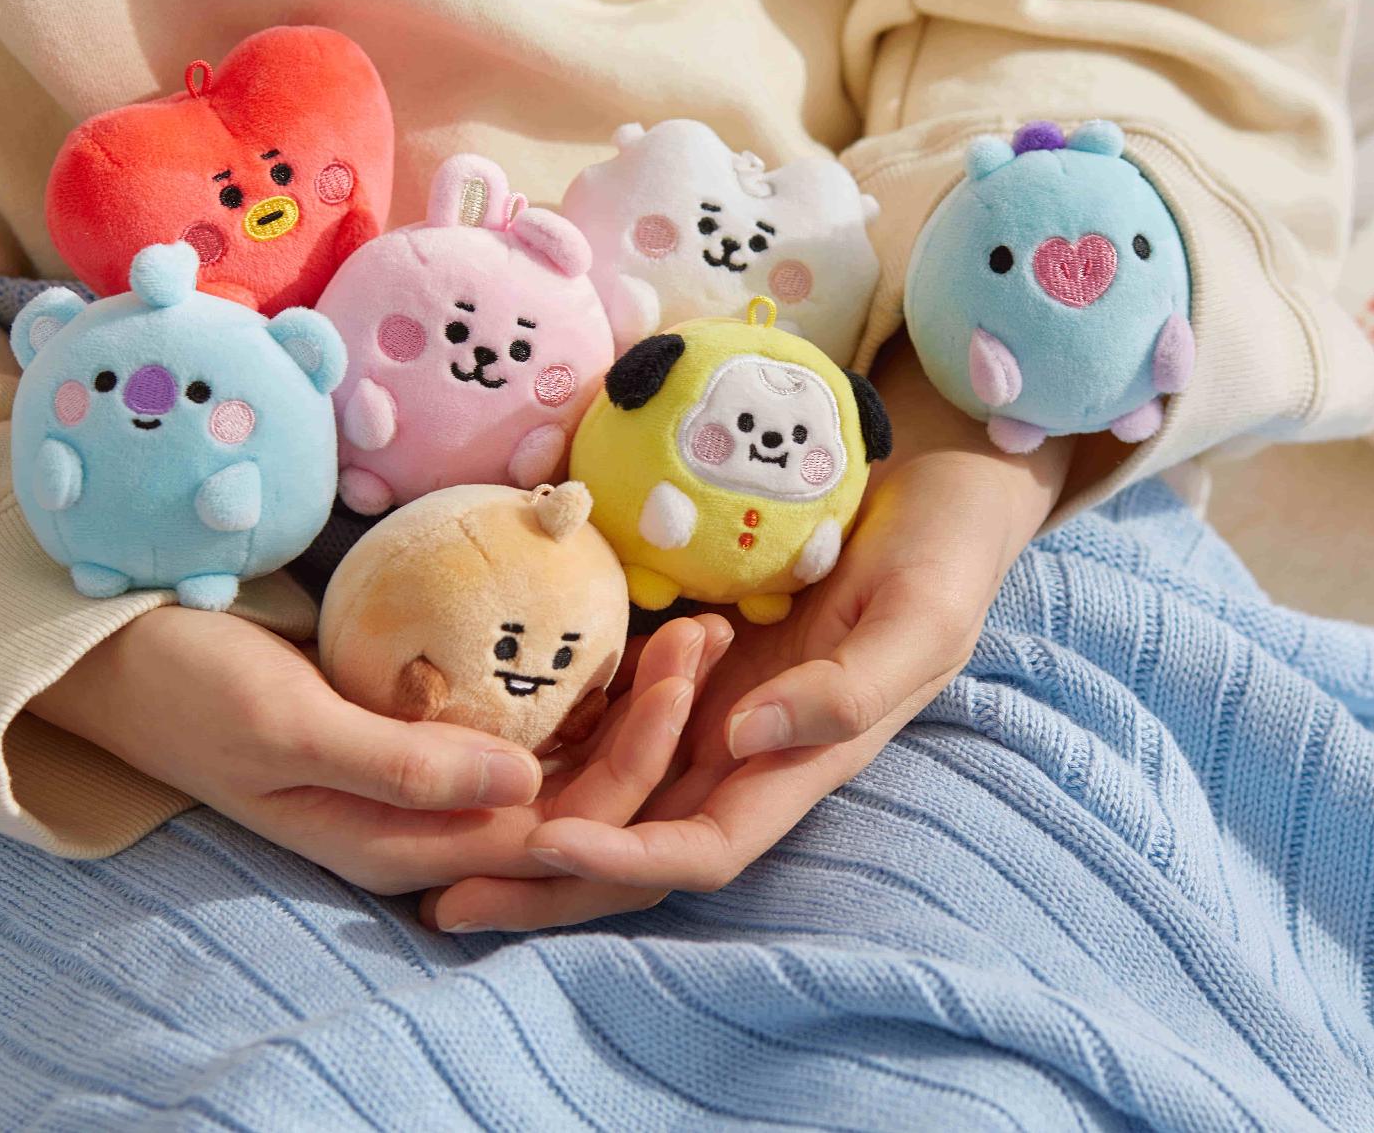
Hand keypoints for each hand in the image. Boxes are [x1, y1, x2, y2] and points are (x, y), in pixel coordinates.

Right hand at [32, 605, 731, 893]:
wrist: (115, 654)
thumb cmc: (187, 689)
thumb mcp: (285, 725)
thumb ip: (401, 764)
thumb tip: (525, 784)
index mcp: (405, 846)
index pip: (561, 828)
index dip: (638, 759)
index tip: (685, 666)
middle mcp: (430, 824)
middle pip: (579, 797)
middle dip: (657, 727)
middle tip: (705, 630)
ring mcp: (428, 776)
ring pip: (562, 758)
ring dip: (633, 703)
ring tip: (690, 624)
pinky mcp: (423, 726)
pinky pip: (525, 717)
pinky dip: (581, 678)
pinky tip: (626, 625)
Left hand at [425, 345, 1078, 930]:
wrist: (938, 483)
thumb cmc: (943, 551)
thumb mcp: (919, 620)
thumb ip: (842, 693)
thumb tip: (742, 740)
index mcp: (802, 764)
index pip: (703, 846)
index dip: (627, 861)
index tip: (543, 844)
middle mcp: (746, 754)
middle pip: (634, 845)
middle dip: (544, 880)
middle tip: (437, 891)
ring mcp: (711, 711)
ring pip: (608, 794)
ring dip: (528, 822)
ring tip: (430, 834)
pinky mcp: (686, 665)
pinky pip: (608, 718)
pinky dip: (549, 742)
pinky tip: (475, 743)